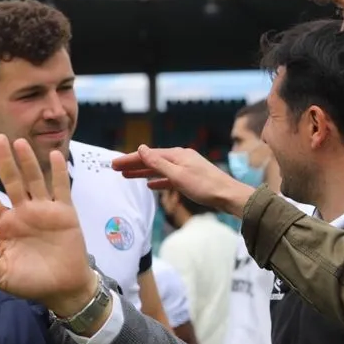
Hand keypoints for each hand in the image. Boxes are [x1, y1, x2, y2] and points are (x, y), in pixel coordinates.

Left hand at [0, 134, 95, 316]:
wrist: (63, 288)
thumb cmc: (31, 283)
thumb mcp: (4, 278)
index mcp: (5, 225)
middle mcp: (23, 212)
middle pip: (12, 181)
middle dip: (4, 160)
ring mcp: (43, 210)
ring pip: (34, 180)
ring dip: (27, 162)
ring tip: (20, 142)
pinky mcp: (64, 213)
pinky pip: (60, 188)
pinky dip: (58, 172)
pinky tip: (54, 155)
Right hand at [111, 145, 254, 218]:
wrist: (228, 196)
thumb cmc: (205, 186)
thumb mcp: (177, 175)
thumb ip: (158, 163)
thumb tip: (141, 148)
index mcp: (177, 155)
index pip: (148, 155)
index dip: (130, 159)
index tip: (114, 163)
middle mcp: (180, 158)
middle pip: (152, 160)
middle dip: (134, 164)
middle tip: (115, 168)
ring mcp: (186, 168)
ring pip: (159, 169)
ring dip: (143, 172)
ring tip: (127, 176)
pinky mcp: (190, 178)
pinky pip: (168, 177)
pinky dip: (157, 180)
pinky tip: (151, 185)